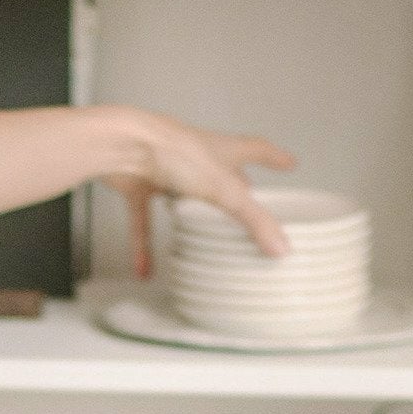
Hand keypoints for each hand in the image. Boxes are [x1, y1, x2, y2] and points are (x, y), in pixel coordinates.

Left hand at [100, 112, 295, 276]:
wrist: (123, 144)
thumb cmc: (171, 152)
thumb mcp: (223, 190)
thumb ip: (254, 220)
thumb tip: (281, 246)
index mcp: (221, 150)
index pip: (256, 150)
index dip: (274, 157)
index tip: (289, 163)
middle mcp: (194, 156)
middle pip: (219, 172)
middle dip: (233, 187)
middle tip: (245, 202)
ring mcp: (164, 169)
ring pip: (180, 196)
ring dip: (188, 217)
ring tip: (199, 239)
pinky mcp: (137, 185)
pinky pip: (143, 220)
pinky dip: (145, 245)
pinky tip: (145, 269)